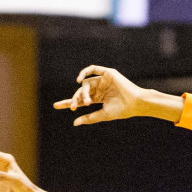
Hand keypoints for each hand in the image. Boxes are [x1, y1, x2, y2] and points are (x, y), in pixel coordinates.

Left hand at [53, 65, 180, 125]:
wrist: (135, 103)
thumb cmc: (122, 110)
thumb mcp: (103, 115)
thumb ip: (90, 118)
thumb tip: (75, 122)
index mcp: (98, 98)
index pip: (79, 100)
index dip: (67, 102)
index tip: (55, 106)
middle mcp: (99, 88)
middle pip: (81, 92)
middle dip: (75, 99)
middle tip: (73, 107)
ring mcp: (103, 80)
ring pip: (86, 84)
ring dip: (82, 93)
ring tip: (85, 102)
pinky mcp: (107, 73)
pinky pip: (93, 69)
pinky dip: (84, 72)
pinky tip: (79, 80)